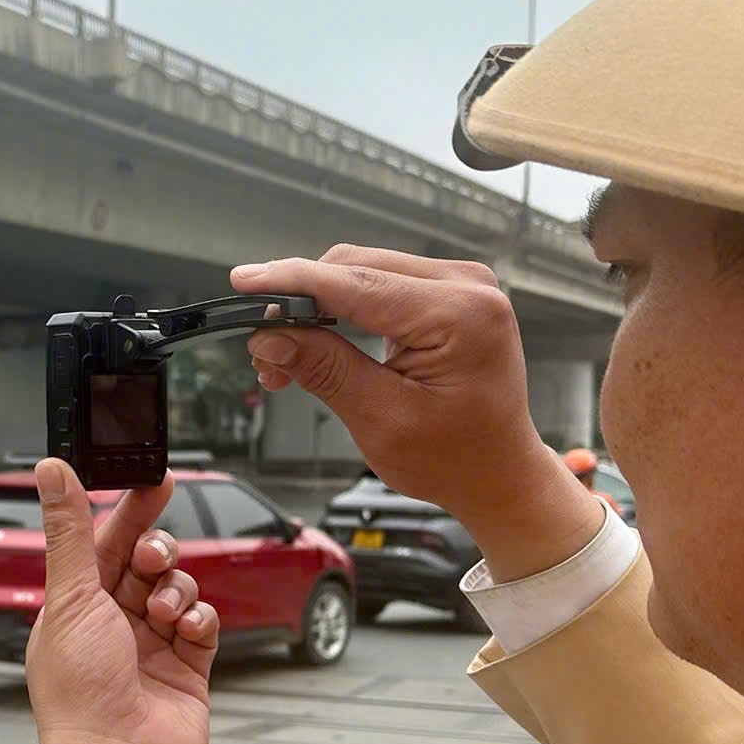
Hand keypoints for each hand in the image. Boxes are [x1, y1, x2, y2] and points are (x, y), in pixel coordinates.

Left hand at [25, 462, 221, 743]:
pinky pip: (203, 623)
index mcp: (75, 607)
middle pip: (146, 562)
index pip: (106, 544)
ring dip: (175, 588)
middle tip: (151, 558)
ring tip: (162, 612)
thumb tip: (51, 470)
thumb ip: (70, 530)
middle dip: (155, 550)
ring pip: (178, 588)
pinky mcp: (187, 669)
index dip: (130, 512)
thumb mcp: (69, 596)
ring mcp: (152, 646)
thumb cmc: (81, 690)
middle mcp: (112, 625)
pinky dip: (199, 618)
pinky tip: (186, 629)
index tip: (156, 480)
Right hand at [232, 246, 605, 580]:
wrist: (498, 473)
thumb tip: (269, 337)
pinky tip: (317, 342)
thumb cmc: (456, 459)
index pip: (356, 285)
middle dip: (300, 303)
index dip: (292, 283)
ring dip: (316, 308)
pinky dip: (342, 310)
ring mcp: (460, 285)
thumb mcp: (382, 420)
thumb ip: (326, 370)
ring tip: (286, 359)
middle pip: (355, 269)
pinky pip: (380, 285)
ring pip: (361, 274)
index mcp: (461, 314)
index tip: (245, 284)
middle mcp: (467, 286)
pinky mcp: (448, 294)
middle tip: (263, 352)